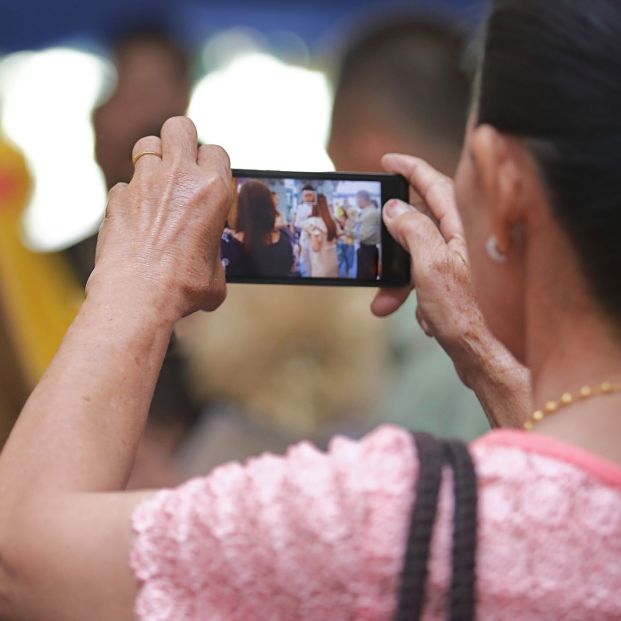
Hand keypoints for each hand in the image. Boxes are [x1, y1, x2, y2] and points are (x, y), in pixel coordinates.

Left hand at [88, 117, 231, 320]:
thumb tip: (210, 260)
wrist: (139, 296)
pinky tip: (135, 220)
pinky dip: (130, 197)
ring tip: (156, 186)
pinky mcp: (117, 197)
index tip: (208, 177)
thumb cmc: (184, 288)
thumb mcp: (217, 272)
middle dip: (181, 139)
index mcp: (213, 190)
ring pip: (147, 145)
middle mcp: (180, 177)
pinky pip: (124, 184)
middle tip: (181, 163)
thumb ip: (215, 252)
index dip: (212, 162)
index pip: (217, 150)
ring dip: (153, 161)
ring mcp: (144, 182)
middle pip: (180, 127)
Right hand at [372, 153, 530, 427]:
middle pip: (420, 223)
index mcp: (462, 226)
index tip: (387, 161)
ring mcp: (460, 262)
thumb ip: (413, 231)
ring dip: (397, 281)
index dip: (409, 169)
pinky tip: (423, 320)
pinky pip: (425, 280)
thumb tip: (395, 209)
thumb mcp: (430, 266)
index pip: (435, 183)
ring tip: (384, 304)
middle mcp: (463, 239)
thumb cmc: (464, 312)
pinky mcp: (457, 284)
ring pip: (417, 257)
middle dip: (391, 242)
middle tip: (370, 244)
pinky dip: (416, 297)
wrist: (484, 355)